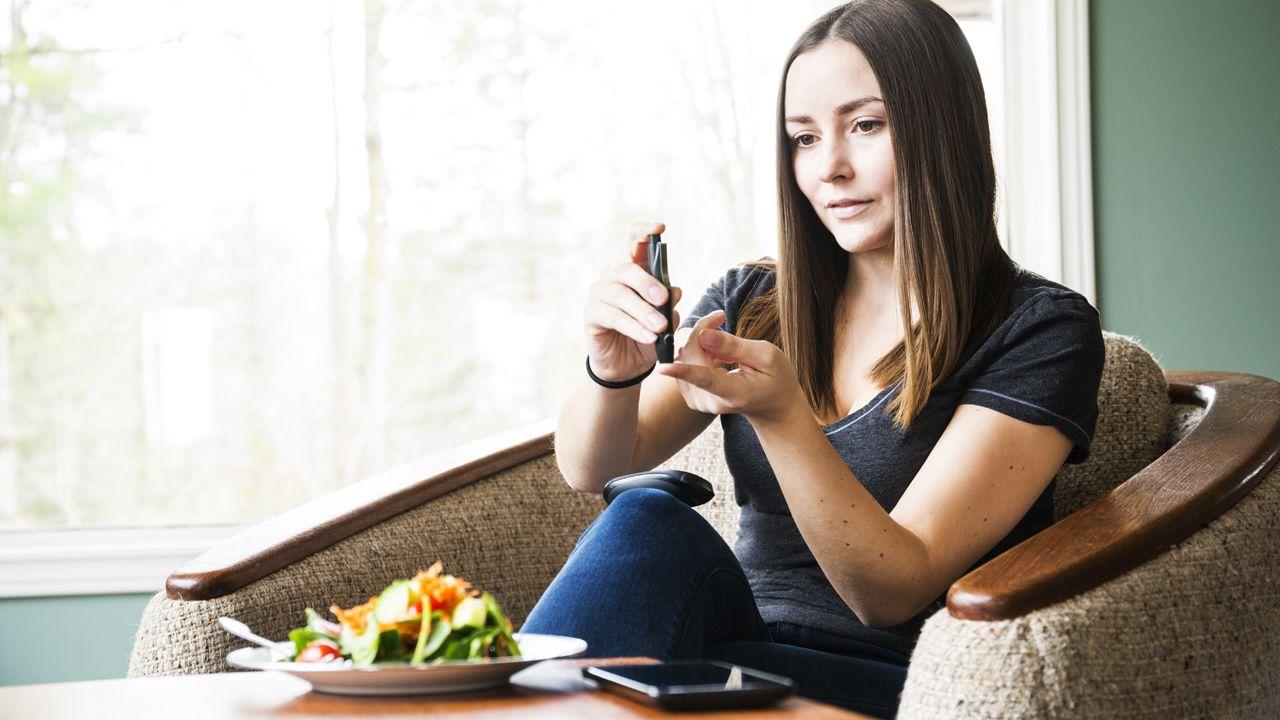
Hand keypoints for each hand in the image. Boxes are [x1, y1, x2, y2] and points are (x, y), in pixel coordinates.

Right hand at [583, 221, 682, 381]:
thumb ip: (670, 304)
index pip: (635, 243)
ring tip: (659, 327)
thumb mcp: (666, 320)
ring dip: (643, 312)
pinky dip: (633, 327)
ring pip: (621, 296)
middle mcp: (614, 277)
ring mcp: (599, 293)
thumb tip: (674, 290)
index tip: (659, 229)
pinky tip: (648, 337)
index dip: (644, 232)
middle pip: (627, 269)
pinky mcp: (591, 314)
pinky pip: (612, 316)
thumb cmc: (648, 335)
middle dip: (648, 283)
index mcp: (635, 271)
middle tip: (664, 300)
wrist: (629, 365)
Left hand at [655, 323, 806, 424]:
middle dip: (701, 331)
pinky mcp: (692, 396)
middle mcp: (711, 401)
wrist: (772, 405)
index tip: (662, 369)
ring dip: (699, 340)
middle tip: (719, 316)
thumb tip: (704, 335)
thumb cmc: (776, 378)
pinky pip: (684, 363)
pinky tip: (716, 353)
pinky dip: (697, 351)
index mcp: (733, 392)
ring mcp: (699, 401)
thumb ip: (734, 346)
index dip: (682, 371)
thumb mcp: (766, 355)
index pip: (704, 380)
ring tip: (723, 339)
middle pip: (690, 356)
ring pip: (684, 357)